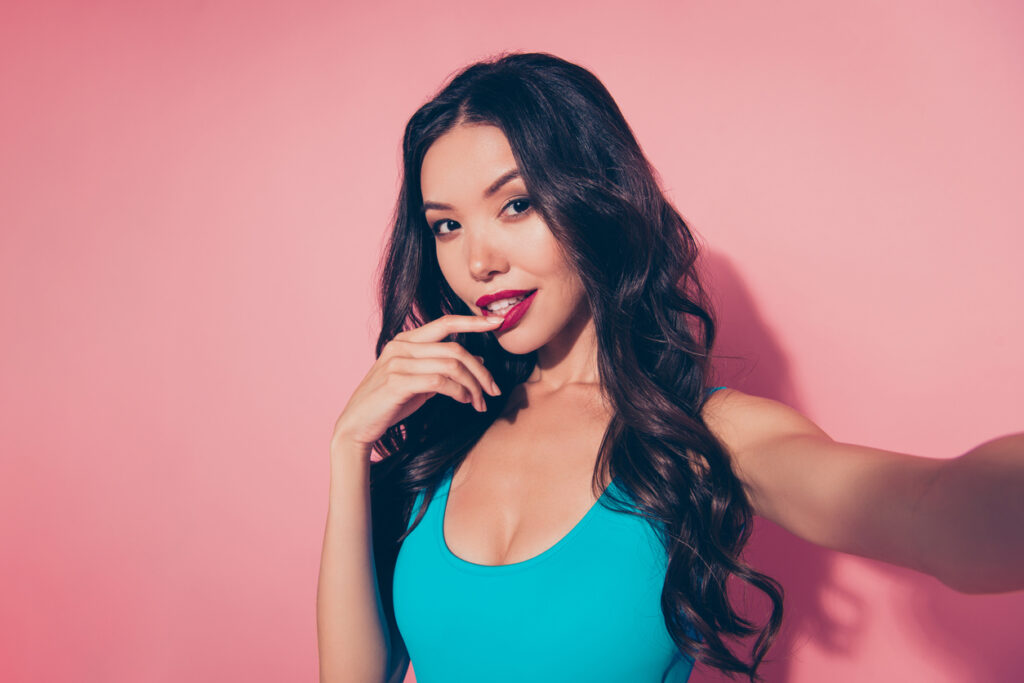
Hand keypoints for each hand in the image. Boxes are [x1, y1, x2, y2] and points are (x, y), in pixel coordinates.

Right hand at [330, 314, 503, 453]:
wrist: (357, 425)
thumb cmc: (390, 403)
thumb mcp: (421, 382)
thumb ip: (444, 367)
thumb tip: (478, 358)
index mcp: (406, 341)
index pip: (445, 322)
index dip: (473, 321)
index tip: (497, 321)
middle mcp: (401, 346)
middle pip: (455, 349)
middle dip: (481, 371)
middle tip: (494, 390)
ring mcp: (397, 363)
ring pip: (451, 366)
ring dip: (472, 386)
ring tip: (480, 402)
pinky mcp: (396, 382)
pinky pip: (439, 382)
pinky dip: (459, 392)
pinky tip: (464, 402)